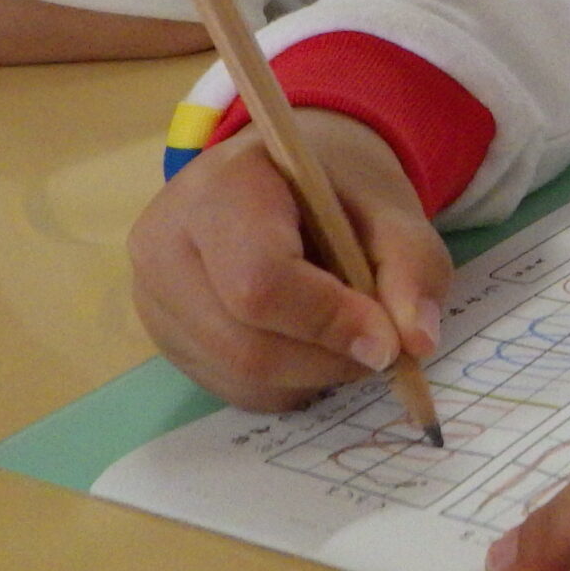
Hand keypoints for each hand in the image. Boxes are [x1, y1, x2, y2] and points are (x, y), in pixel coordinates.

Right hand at [127, 108, 452, 411]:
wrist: (285, 181)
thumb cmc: (336, 191)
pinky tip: (310, 341)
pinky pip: (232, 389)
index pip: (259, 280)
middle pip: (246, 343)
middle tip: (381, 347)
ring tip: (347, 334)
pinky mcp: (164, 338)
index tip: (387, 340)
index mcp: (220, 187)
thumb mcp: (390, 210)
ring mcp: (154, 296)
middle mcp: (165, 242)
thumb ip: (412, 266)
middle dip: (329, 358)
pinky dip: (290, 383)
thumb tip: (415, 342)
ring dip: (315, 375)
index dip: (328, 320)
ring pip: (240, 376)